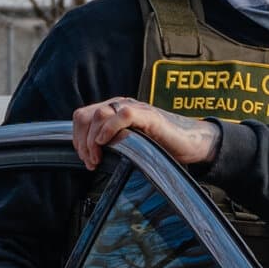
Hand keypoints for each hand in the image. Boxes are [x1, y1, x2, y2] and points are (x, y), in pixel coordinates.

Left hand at [71, 97, 219, 172]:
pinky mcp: (149, 116)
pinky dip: (109, 129)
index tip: (85, 158)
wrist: (190, 144)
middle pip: (86, 115)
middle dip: (82, 142)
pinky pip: (123, 114)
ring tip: (98, 159)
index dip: (77, 138)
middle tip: (91, 162)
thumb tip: (87, 157)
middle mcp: (122, 105)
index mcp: (114, 110)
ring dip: (92, 141)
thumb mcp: (128, 145)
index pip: (83, 116)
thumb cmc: (160, 146)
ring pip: (99, 115)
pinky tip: (105, 144)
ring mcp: (136, 108)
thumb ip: (109, 144)